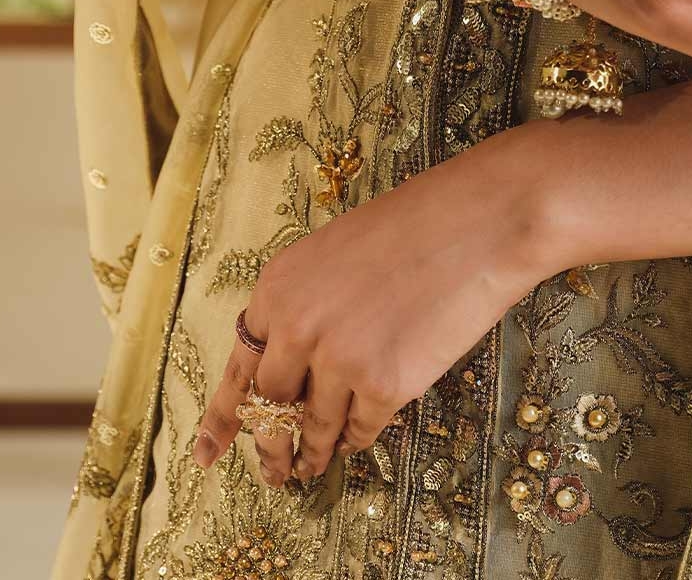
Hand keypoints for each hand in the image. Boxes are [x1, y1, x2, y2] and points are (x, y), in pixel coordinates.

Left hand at [190, 133, 544, 487]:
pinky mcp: (383, 385)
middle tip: (275, 472)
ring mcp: (339, 359)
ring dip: (314, 450)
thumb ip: (305, 308)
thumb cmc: (418, 226)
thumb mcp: (336, 255)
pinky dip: (360, 436)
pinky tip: (362, 435)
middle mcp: (297, 326)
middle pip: (270, 408)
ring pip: (313, 427)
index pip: (240, 367)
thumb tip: (292, 374)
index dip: (223, 417)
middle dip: (271, 446)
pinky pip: (361, 429)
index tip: (209, 453)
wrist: (482, 219)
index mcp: (279, 287)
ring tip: (316, 464)